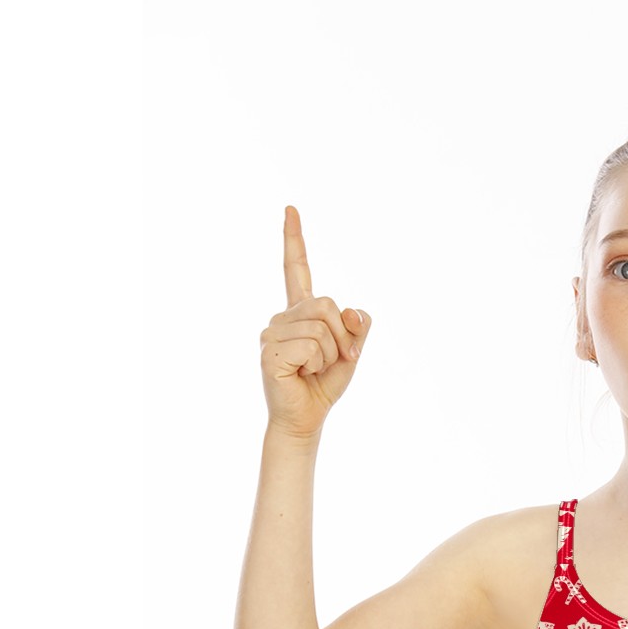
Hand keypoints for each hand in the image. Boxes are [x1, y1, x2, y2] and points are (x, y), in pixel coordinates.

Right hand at [259, 204, 370, 439]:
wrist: (306, 418)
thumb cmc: (323, 385)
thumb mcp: (351, 352)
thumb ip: (357, 327)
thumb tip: (353, 312)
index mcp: (300, 312)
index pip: (296, 269)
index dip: (294, 240)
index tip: (290, 209)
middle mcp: (283, 317)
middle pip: (326, 304)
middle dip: (344, 335)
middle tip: (338, 359)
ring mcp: (273, 333)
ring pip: (321, 327)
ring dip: (331, 354)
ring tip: (314, 369)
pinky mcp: (270, 352)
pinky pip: (310, 345)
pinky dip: (317, 363)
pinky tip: (302, 373)